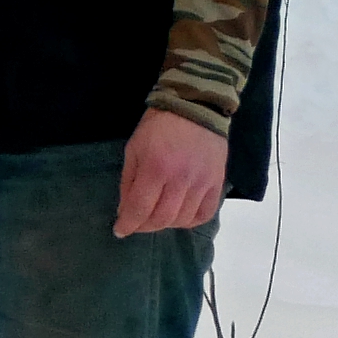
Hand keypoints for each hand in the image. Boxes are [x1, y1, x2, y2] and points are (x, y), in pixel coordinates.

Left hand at [116, 108, 228, 236]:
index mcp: (155, 168)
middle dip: (144, 227)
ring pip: (183, 219)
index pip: (140, 208)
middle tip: (137, 224)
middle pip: (162, 218)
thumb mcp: (134, 149)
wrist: (195, 107)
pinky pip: (205, 213)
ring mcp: (202, 182)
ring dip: (166, 224)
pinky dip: (191, 221)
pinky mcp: (217, 182)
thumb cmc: (158, 126)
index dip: (128, 224)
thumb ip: (129, 181)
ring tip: (157, 217)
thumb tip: (125, 210)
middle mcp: (180, 179)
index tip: (120, 230)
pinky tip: (180, 215)